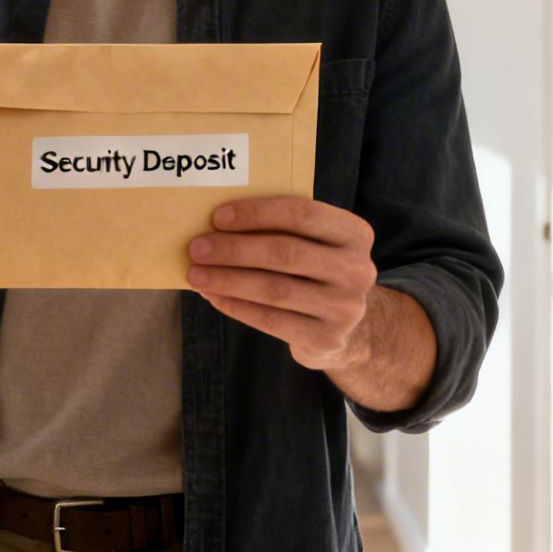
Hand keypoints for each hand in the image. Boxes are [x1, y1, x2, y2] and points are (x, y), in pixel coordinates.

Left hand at [187, 196, 379, 370]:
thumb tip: (219, 226)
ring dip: (228, 279)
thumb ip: (283, 230)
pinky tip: (213, 296)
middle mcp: (356, 269)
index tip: (218, 217)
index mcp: (354, 234)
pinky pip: (270, 320)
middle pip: (285, 253)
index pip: (302, 214)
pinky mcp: (326, 338)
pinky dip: (236, 306)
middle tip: (197, 248)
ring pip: (274, 289)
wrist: (351, 329)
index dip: (257, 213)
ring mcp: (344, 307)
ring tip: (197, 274)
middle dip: (234, 249)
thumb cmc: (318, 272)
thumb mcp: (316, 244)